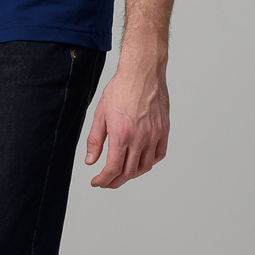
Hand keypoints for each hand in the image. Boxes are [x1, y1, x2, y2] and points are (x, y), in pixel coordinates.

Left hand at [85, 62, 169, 188]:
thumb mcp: (100, 114)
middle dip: (115, 181)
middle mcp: (140, 137)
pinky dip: (149, 163)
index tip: (97, 182)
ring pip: (145, 167)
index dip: (103, 180)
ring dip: (132, 174)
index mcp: (121, 134)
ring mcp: (154, 135)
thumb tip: (90, 160)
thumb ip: (95, 140)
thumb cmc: (120, 89)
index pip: (113, 169)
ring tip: (122, 173)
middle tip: (107, 181)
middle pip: (129, 172)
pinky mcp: (164, 130)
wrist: (142, 72)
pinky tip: (140, 161)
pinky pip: (159, 155)